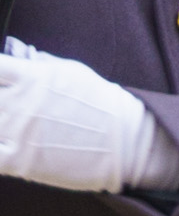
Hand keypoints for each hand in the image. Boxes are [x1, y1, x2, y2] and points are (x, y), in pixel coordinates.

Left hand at [0, 40, 159, 203]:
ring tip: (8, 126)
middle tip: (8, 109)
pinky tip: (4, 148)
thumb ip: (40, 64)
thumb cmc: (103, 105)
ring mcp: (17, 132)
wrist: (128, 142)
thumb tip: (18, 53)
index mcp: (30, 76)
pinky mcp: (20, 161)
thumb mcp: (72, 72)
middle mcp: (19, 102)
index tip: (2, 81)